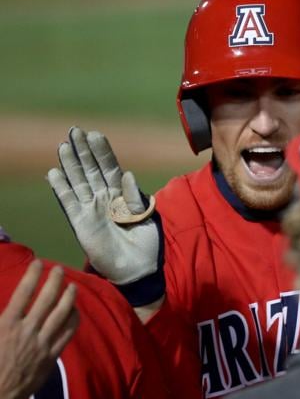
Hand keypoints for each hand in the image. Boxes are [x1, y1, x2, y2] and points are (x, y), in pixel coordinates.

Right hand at [0, 261, 77, 398]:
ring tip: (73, 286)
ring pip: (61, 314)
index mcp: (6, 324)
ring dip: (68, 297)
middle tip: (60, 269)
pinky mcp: (52, 354)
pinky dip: (73, 319)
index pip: (22, 293)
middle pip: (46, 299)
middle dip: (54, 281)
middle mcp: (27, 330)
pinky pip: (68, 333)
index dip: (32, 276)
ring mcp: (42, 342)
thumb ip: (1, 317)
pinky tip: (76, 311)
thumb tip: (8, 303)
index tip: (38, 263)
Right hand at [46, 127, 159, 286]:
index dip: (103, 152)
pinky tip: (54, 172)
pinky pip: (68, 202)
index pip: (110, 167)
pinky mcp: (80, 222)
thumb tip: (127, 174)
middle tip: (75, 130)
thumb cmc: (145, 241)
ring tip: (63, 145)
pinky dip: (61, 187)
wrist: (136, 267)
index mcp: (122, 193)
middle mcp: (104, 197)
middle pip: (91, 170)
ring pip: (78, 181)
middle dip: (83, 151)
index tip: (96, 134)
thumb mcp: (146, 217)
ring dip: (70, 164)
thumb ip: (134, 198)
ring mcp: (91, 208)